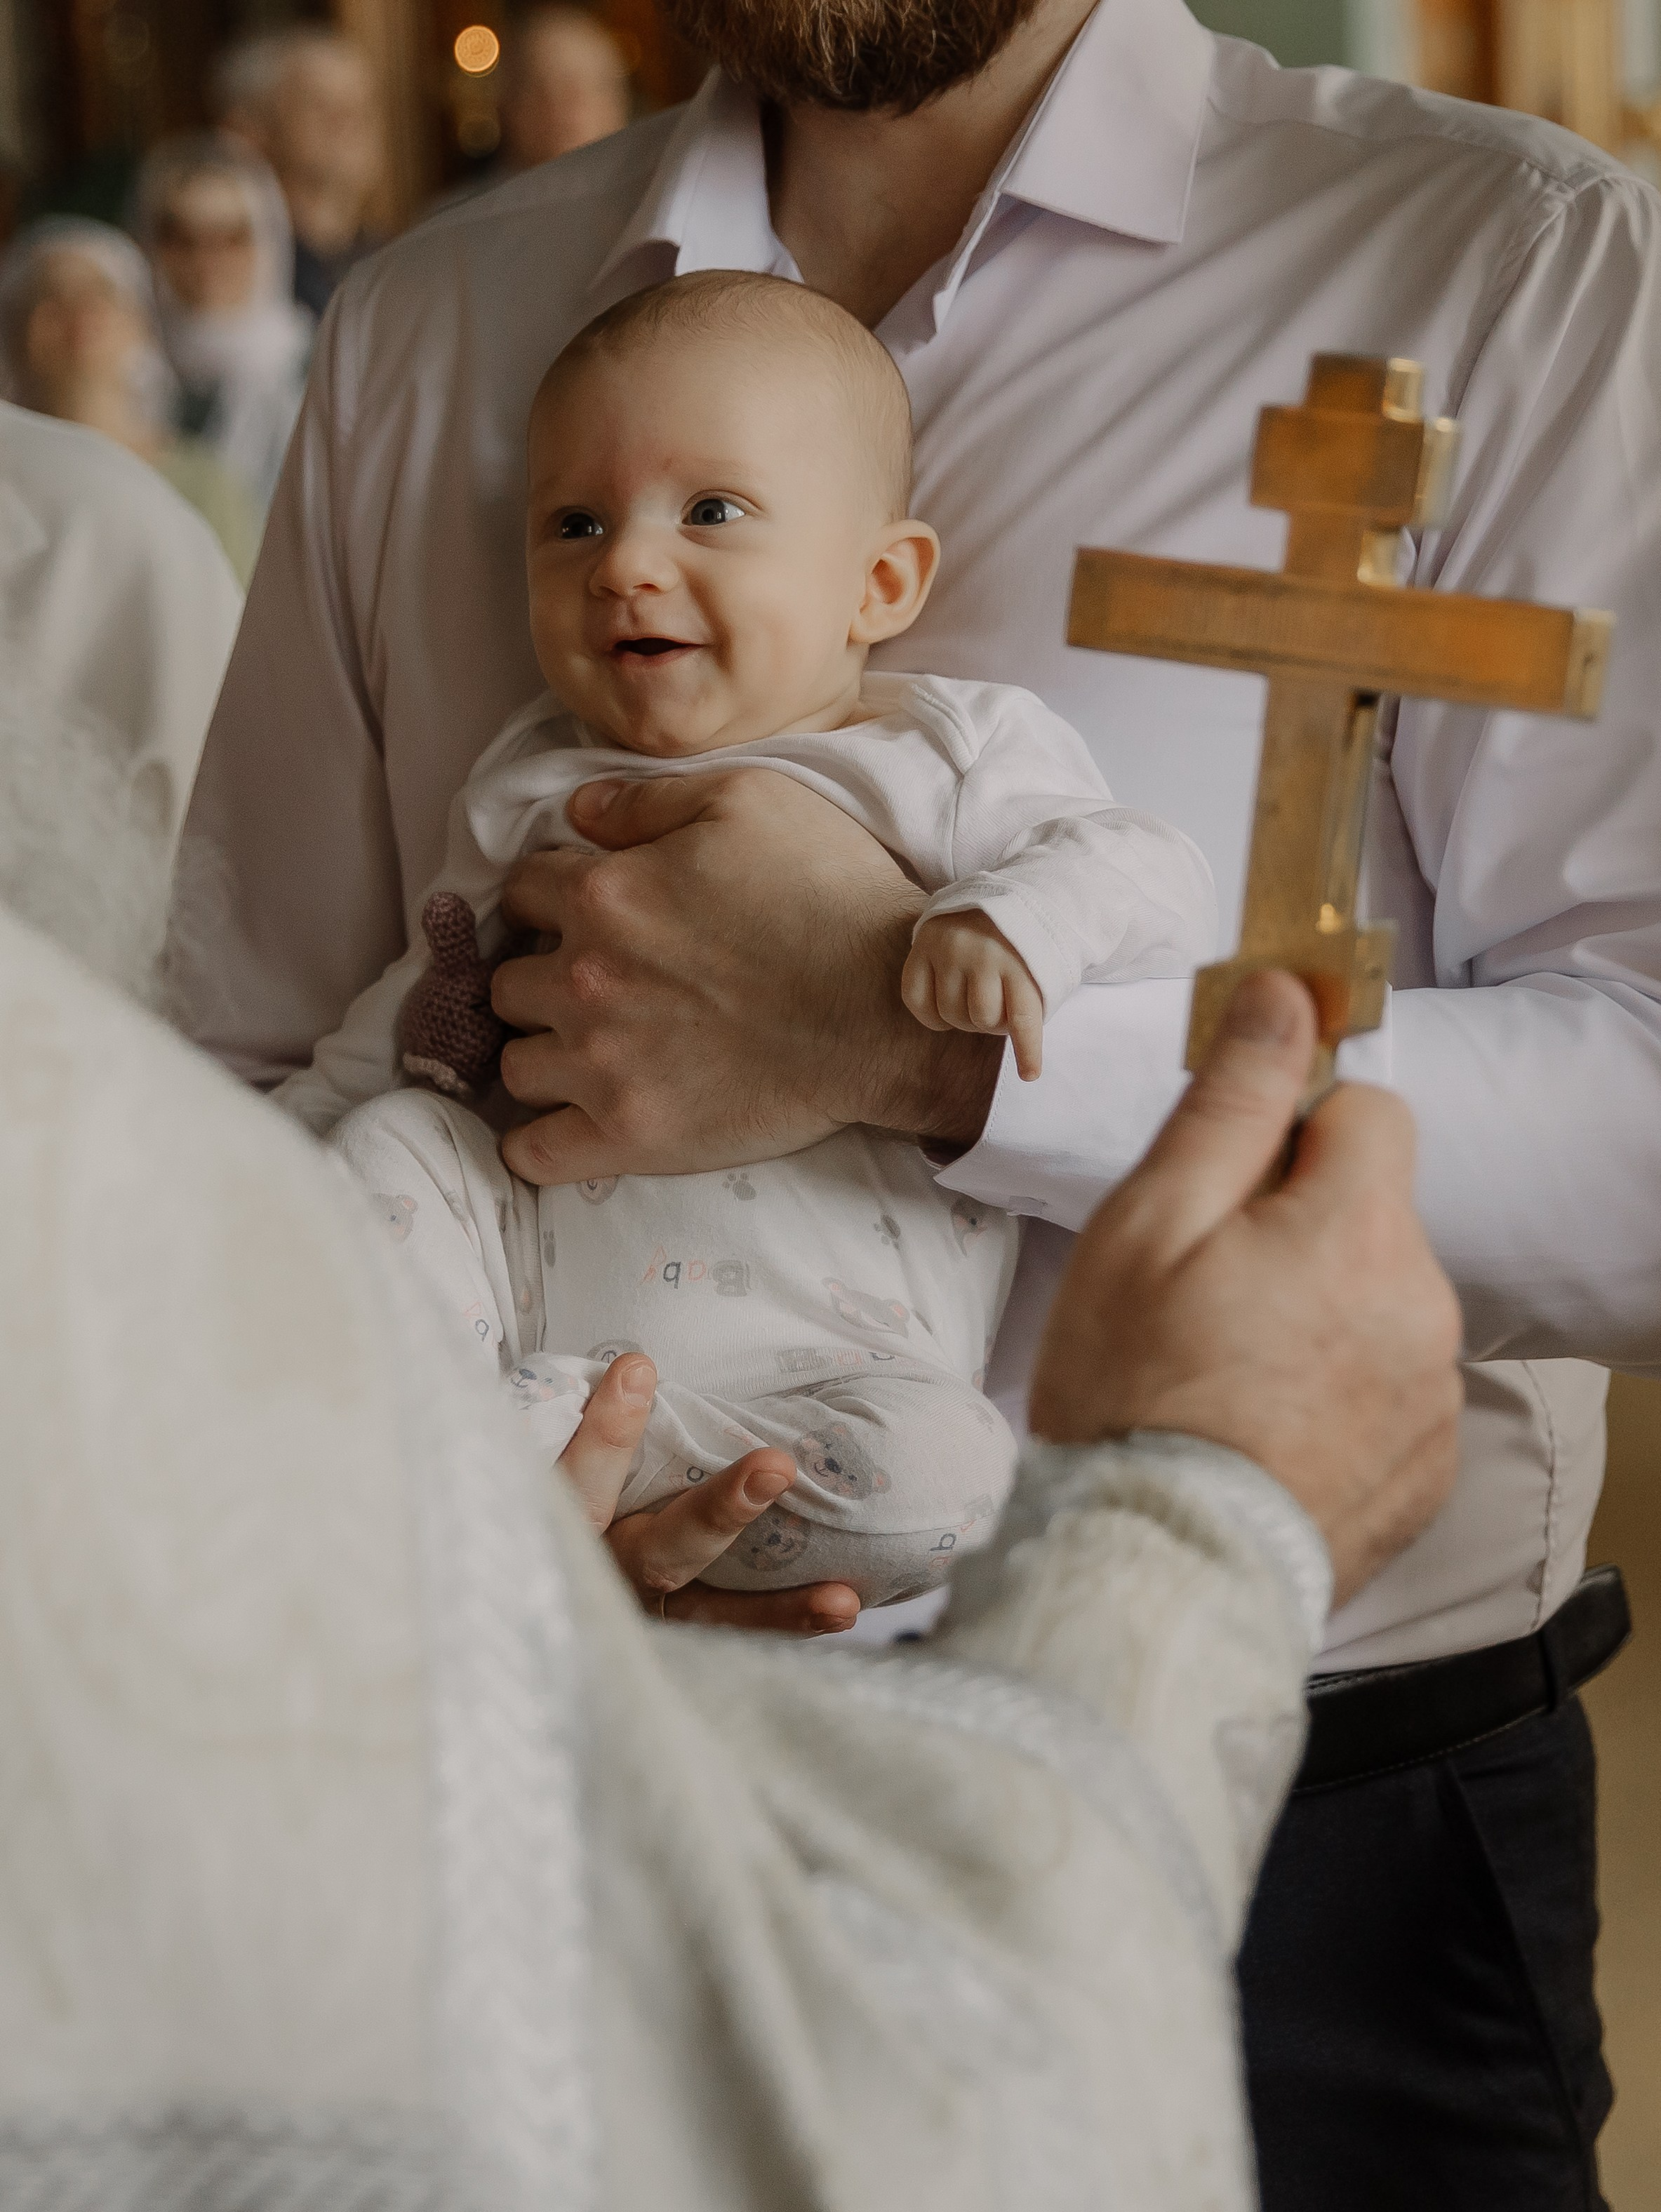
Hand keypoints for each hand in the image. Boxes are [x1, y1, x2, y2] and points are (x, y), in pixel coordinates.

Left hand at [490, 769, 1001, 1184]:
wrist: (889, 1013)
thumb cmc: (831, 897)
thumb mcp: (748, 799)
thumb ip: (647, 799)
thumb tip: (579, 810)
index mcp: (604, 895)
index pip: (523, 891)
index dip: (552, 897)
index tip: (584, 913)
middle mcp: (585, 979)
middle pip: (509, 981)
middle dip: (542, 976)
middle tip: (595, 984)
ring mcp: (601, 1065)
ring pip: (515, 1063)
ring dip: (543, 1053)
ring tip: (590, 1051)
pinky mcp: (630, 1135)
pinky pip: (533, 1153)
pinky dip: (534, 1143)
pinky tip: (562, 1125)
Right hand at [557, 1352, 860, 1633]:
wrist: (572, 1577)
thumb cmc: (592, 1484)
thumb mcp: (574, 1460)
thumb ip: (605, 1430)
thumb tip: (641, 1365)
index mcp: (572, 1520)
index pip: (581, 1479)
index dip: (607, 1433)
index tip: (639, 1370)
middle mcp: (608, 1575)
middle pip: (660, 1553)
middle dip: (719, 1513)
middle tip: (777, 1466)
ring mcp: (647, 1614)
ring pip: (710, 1615)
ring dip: (775, 1605)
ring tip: (840, 1599)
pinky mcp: (680, 1640)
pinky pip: (737, 1636)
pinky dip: (786, 1624)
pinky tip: (842, 1609)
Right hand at [902, 910, 1044, 1079]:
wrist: (986, 897)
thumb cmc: (1018, 944)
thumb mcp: (1037, 964)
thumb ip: (1030, 998)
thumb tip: (1019, 1047)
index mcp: (1021, 960)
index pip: (1024, 1017)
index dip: (1028, 1051)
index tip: (1029, 1075)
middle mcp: (983, 954)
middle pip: (983, 1019)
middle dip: (991, 1024)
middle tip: (996, 1009)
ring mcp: (949, 950)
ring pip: (951, 1014)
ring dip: (963, 1019)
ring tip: (972, 1001)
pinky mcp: (922, 948)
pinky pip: (917, 1002)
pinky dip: (931, 1017)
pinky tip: (943, 1011)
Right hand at [1029, 971, 1462, 1608]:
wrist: (1152, 1575)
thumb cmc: (1131, 1394)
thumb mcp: (1151, 1223)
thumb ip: (1232, 1102)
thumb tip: (1286, 992)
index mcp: (1359, 1231)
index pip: (1368, 1111)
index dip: (1289, 1133)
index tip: (1223, 1186)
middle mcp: (1424, 1309)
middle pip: (1371, 1212)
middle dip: (1296, 1228)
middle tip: (1198, 1294)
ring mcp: (1433, 1399)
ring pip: (1378, 1300)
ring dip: (1318, 1311)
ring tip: (1221, 1372)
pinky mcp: (1427, 1471)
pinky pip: (1387, 1387)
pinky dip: (1334, 1392)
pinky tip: (1257, 1427)